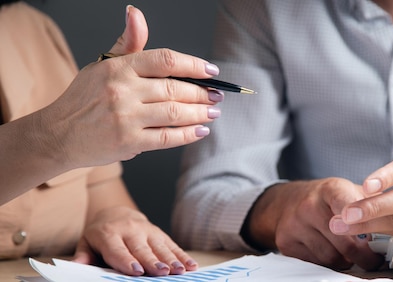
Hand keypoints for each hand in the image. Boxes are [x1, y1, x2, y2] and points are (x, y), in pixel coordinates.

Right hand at [36, 5, 222, 168]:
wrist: (58, 135)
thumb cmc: (84, 99)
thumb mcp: (102, 65)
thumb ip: (128, 43)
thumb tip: (136, 13)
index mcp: (119, 68)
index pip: (165, 60)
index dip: (193, 65)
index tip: (211, 71)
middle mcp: (122, 91)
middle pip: (175, 88)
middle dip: (203, 93)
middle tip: (217, 96)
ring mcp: (125, 118)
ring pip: (175, 113)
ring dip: (201, 113)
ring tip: (213, 112)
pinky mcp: (128, 142)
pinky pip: (167, 138)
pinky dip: (188, 134)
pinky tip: (200, 130)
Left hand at [72, 206, 197, 275]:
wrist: (116, 213)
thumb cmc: (100, 234)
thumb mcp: (87, 242)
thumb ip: (84, 255)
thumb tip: (77, 266)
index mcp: (109, 234)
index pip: (119, 249)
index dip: (127, 260)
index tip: (137, 271)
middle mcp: (130, 230)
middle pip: (142, 249)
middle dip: (153, 261)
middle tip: (162, 272)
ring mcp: (147, 230)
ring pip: (160, 246)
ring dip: (171, 259)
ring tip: (180, 270)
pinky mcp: (159, 233)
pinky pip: (172, 244)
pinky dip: (182, 255)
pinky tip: (191, 265)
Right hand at [244, 178, 383, 270]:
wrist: (286, 201)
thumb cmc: (323, 199)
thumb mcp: (345, 191)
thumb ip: (368, 204)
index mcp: (330, 189)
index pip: (349, 205)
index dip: (363, 222)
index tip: (376, 238)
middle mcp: (310, 205)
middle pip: (344, 241)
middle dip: (363, 255)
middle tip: (373, 260)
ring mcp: (295, 224)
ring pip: (331, 257)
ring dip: (346, 261)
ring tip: (352, 255)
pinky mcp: (286, 241)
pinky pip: (316, 263)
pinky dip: (328, 263)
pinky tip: (333, 253)